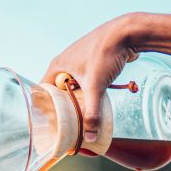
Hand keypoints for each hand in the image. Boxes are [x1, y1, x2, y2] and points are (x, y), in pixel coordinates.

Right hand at [41, 14, 138, 142]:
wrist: (128, 32)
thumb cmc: (106, 53)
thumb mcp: (96, 86)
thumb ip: (92, 113)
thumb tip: (91, 138)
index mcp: (57, 66)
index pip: (42, 91)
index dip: (44, 108)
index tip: (50, 124)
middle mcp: (65, 62)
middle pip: (57, 91)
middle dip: (62, 108)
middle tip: (66, 125)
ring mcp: (78, 61)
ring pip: (72, 87)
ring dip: (76, 100)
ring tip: (80, 117)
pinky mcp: (92, 62)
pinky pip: (84, 82)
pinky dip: (87, 92)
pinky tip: (94, 102)